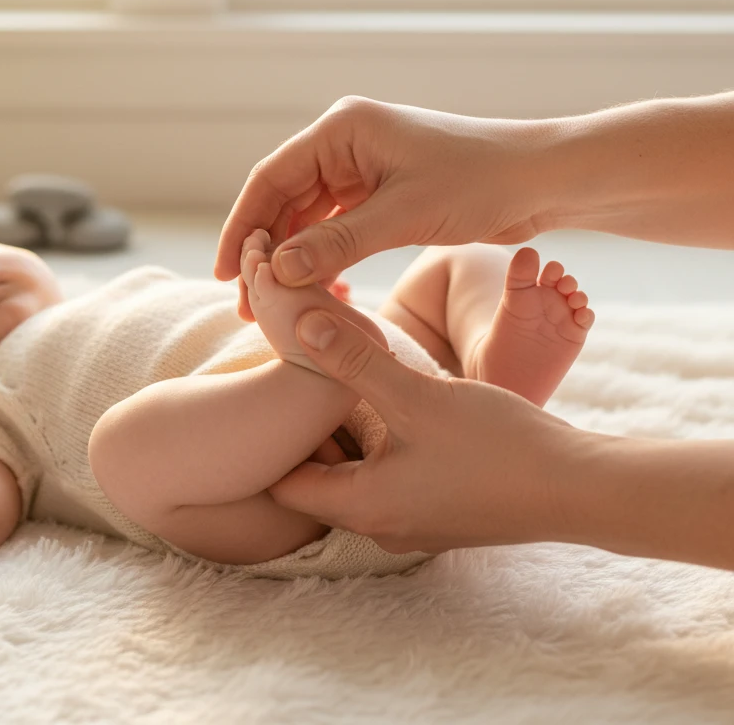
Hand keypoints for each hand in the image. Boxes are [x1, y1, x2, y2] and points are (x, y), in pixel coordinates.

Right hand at [216, 96, 551, 320]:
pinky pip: (335, 226)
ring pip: (308, 217)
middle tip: (247, 303)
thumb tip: (277, 270)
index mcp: (343, 130)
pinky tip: (313, 288)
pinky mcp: (381, 193)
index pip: (272, 178)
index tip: (226, 272)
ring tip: (273, 305)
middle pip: (284, 199)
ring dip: (291, 258)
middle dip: (265, 250)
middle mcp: (346, 144)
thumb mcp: (405, 214)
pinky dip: (322, 256)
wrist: (542, 179)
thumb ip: (337, 241)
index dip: (243, 226)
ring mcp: (363, 168)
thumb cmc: (480, 181)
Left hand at [266, 308, 578, 552]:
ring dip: (346, 435)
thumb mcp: (415, 395)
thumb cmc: (495, 445)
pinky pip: (389, 480)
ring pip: (355, 477)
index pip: (283, 485)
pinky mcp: (440, 513)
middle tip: (300, 378)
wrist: (579, 488)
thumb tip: (299, 324)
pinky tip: (391, 404)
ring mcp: (413, 524)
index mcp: (362, 507)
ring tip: (342, 382)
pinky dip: (378, 446)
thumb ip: (353, 360)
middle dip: (308, 430)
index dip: (271, 438)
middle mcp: (380, 526)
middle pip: (317, 480)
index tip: (272, 393)